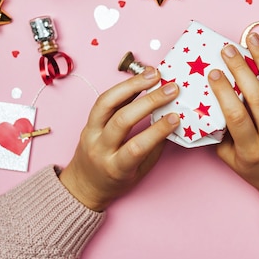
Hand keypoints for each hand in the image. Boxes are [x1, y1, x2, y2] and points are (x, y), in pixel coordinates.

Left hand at [59, 67, 179, 210]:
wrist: (84, 184)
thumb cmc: (115, 181)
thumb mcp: (139, 173)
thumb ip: (153, 148)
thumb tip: (171, 120)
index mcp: (115, 167)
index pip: (136, 147)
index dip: (156, 131)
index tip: (175, 117)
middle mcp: (99, 148)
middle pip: (121, 120)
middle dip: (149, 101)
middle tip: (170, 89)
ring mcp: (90, 132)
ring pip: (107, 102)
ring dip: (132, 85)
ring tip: (153, 74)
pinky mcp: (88, 121)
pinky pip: (104, 99)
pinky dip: (123, 87)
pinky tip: (140, 78)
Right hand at [208, 32, 258, 211]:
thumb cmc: (256, 172)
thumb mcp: (230, 160)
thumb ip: (219, 134)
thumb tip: (206, 101)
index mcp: (253, 151)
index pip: (237, 117)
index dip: (224, 93)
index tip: (213, 72)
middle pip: (258, 99)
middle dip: (241, 70)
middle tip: (228, 49)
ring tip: (253, 40)